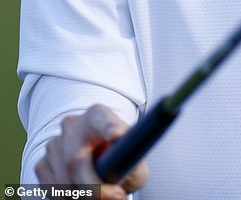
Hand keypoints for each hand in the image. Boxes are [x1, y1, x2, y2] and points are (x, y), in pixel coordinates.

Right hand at [35, 103, 149, 199]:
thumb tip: (121, 181)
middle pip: (76, 160)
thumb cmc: (117, 154)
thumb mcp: (132, 155)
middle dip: (95, 188)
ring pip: (63, 181)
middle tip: (116, 197)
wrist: (94, 154)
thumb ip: (132, 164)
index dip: (109, 126)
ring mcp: (54, 143)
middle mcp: (72, 125)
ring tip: (99, 194)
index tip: (116, 134)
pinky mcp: (42, 162)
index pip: (102, 119)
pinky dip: (67, 199)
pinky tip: (81, 193)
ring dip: (82, 197)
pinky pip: (51, 190)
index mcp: (98, 116)